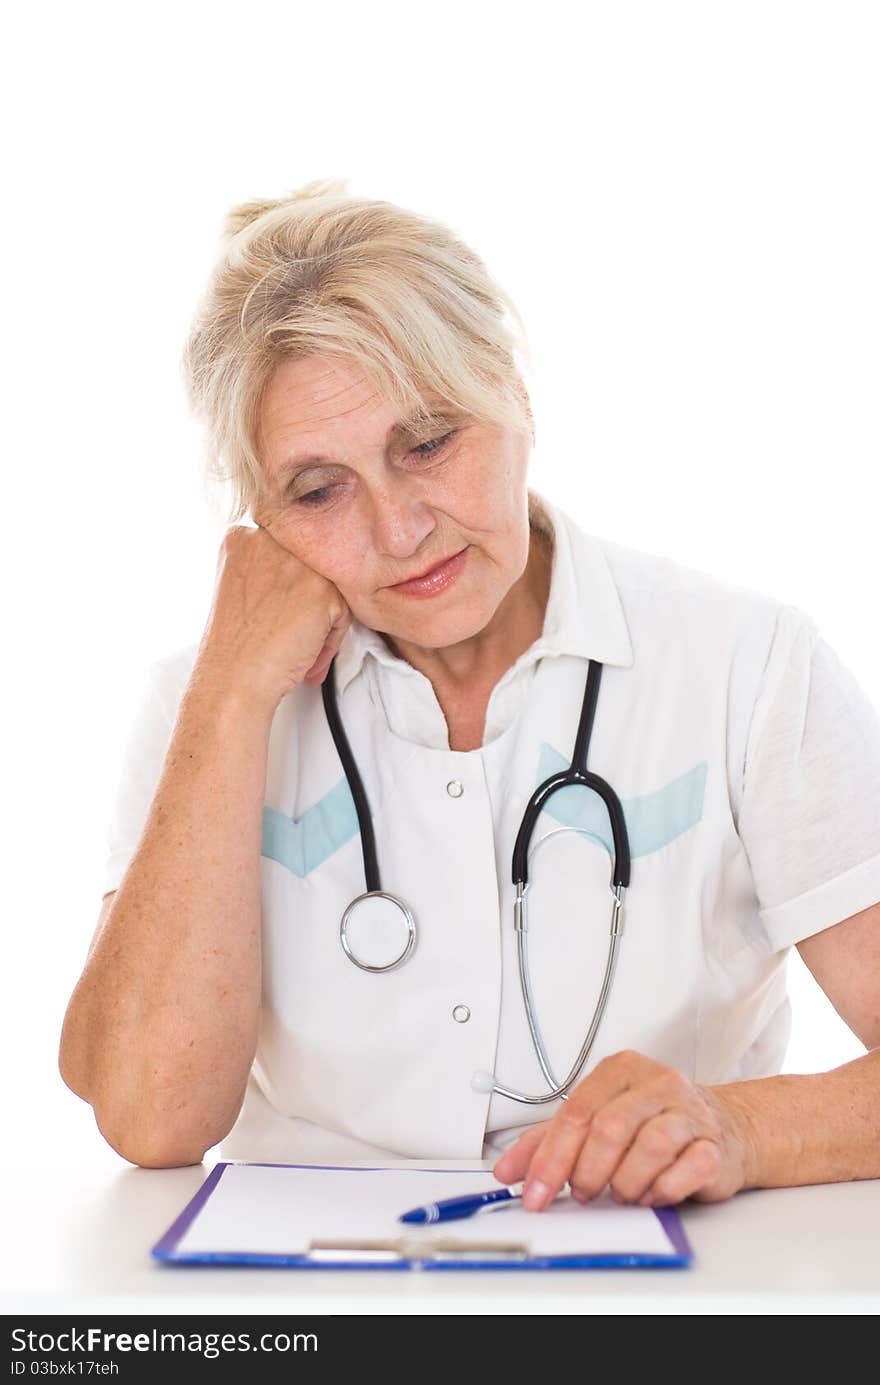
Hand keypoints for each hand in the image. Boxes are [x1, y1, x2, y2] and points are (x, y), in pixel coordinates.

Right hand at [195, 523, 352, 712]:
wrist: (233, 678)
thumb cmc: (234, 645)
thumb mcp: (239, 586)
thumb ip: (268, 566)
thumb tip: (302, 571)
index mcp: (241, 534)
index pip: (289, 548)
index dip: (290, 585)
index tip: (283, 608)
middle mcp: (269, 539)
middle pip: (311, 565)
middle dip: (308, 601)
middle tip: (288, 629)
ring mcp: (296, 562)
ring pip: (330, 586)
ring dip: (321, 621)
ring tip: (296, 646)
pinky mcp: (321, 589)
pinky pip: (343, 612)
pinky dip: (329, 639)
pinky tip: (304, 653)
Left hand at [492, 1050, 755, 1210]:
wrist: (720, 1128)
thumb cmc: (650, 1122)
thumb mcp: (594, 1121)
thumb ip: (548, 1141)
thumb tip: (507, 1170)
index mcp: (620, 1070)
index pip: (576, 1112)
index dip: (551, 1158)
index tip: (534, 1193)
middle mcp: (656, 1083)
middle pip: (609, 1129)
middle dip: (587, 1172)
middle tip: (581, 1192)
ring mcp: (689, 1112)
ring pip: (648, 1148)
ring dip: (625, 1183)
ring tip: (620, 1193)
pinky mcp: (714, 1145)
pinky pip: (687, 1169)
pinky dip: (662, 1189)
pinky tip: (653, 1193)